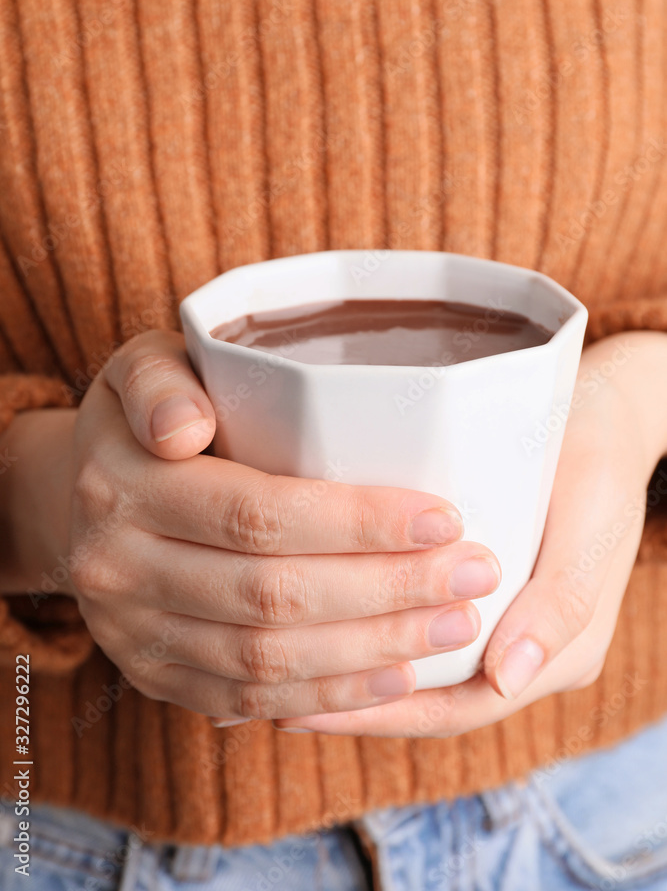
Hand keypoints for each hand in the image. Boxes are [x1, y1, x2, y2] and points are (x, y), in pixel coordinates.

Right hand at [1, 330, 500, 722]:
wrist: (80, 496)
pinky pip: (247, 702)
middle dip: (388, 591)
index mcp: (124, 485)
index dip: (357, 523)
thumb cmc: (146, 416)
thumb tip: (185, 426)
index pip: (256, 514)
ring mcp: (133, 634)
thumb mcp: (144, 367)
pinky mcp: (155, 676)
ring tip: (456, 625)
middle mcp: (118, 569)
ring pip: (266, 661)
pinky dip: (329, 696)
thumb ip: (163, 380)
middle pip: (273, 596)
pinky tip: (397, 678)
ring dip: (373, 650)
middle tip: (474, 575)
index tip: (445, 518)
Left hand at [274, 331, 666, 735]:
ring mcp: (501, 617)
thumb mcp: (589, 526)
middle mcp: (523, 649)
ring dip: (354, 663)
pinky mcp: (480, 585)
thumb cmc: (599, 465)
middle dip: (352, 698)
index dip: (382, 712)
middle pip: (429, 694)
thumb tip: (505, 680)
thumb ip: (559, 605)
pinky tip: (320, 611)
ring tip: (279, 660)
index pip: (459, 706)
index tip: (306, 706)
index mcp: (556, 654)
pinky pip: (420, 619)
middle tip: (273, 695)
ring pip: (419, 661)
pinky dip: (371, 621)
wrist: (606, 415)